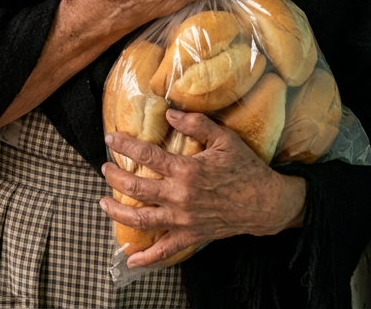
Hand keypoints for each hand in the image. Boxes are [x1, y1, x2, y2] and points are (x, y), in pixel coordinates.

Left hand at [99, 110, 305, 267]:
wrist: (266, 203)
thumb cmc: (246, 168)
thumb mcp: (224, 139)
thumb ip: (196, 123)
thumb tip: (169, 112)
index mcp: (187, 171)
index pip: (147, 156)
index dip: (125, 145)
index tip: (111, 138)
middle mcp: (180, 197)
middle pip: (136, 188)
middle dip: (115, 177)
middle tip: (105, 169)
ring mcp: (184, 220)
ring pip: (142, 219)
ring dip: (118, 211)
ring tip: (103, 202)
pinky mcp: (191, 236)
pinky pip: (165, 250)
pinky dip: (146, 257)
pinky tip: (131, 258)